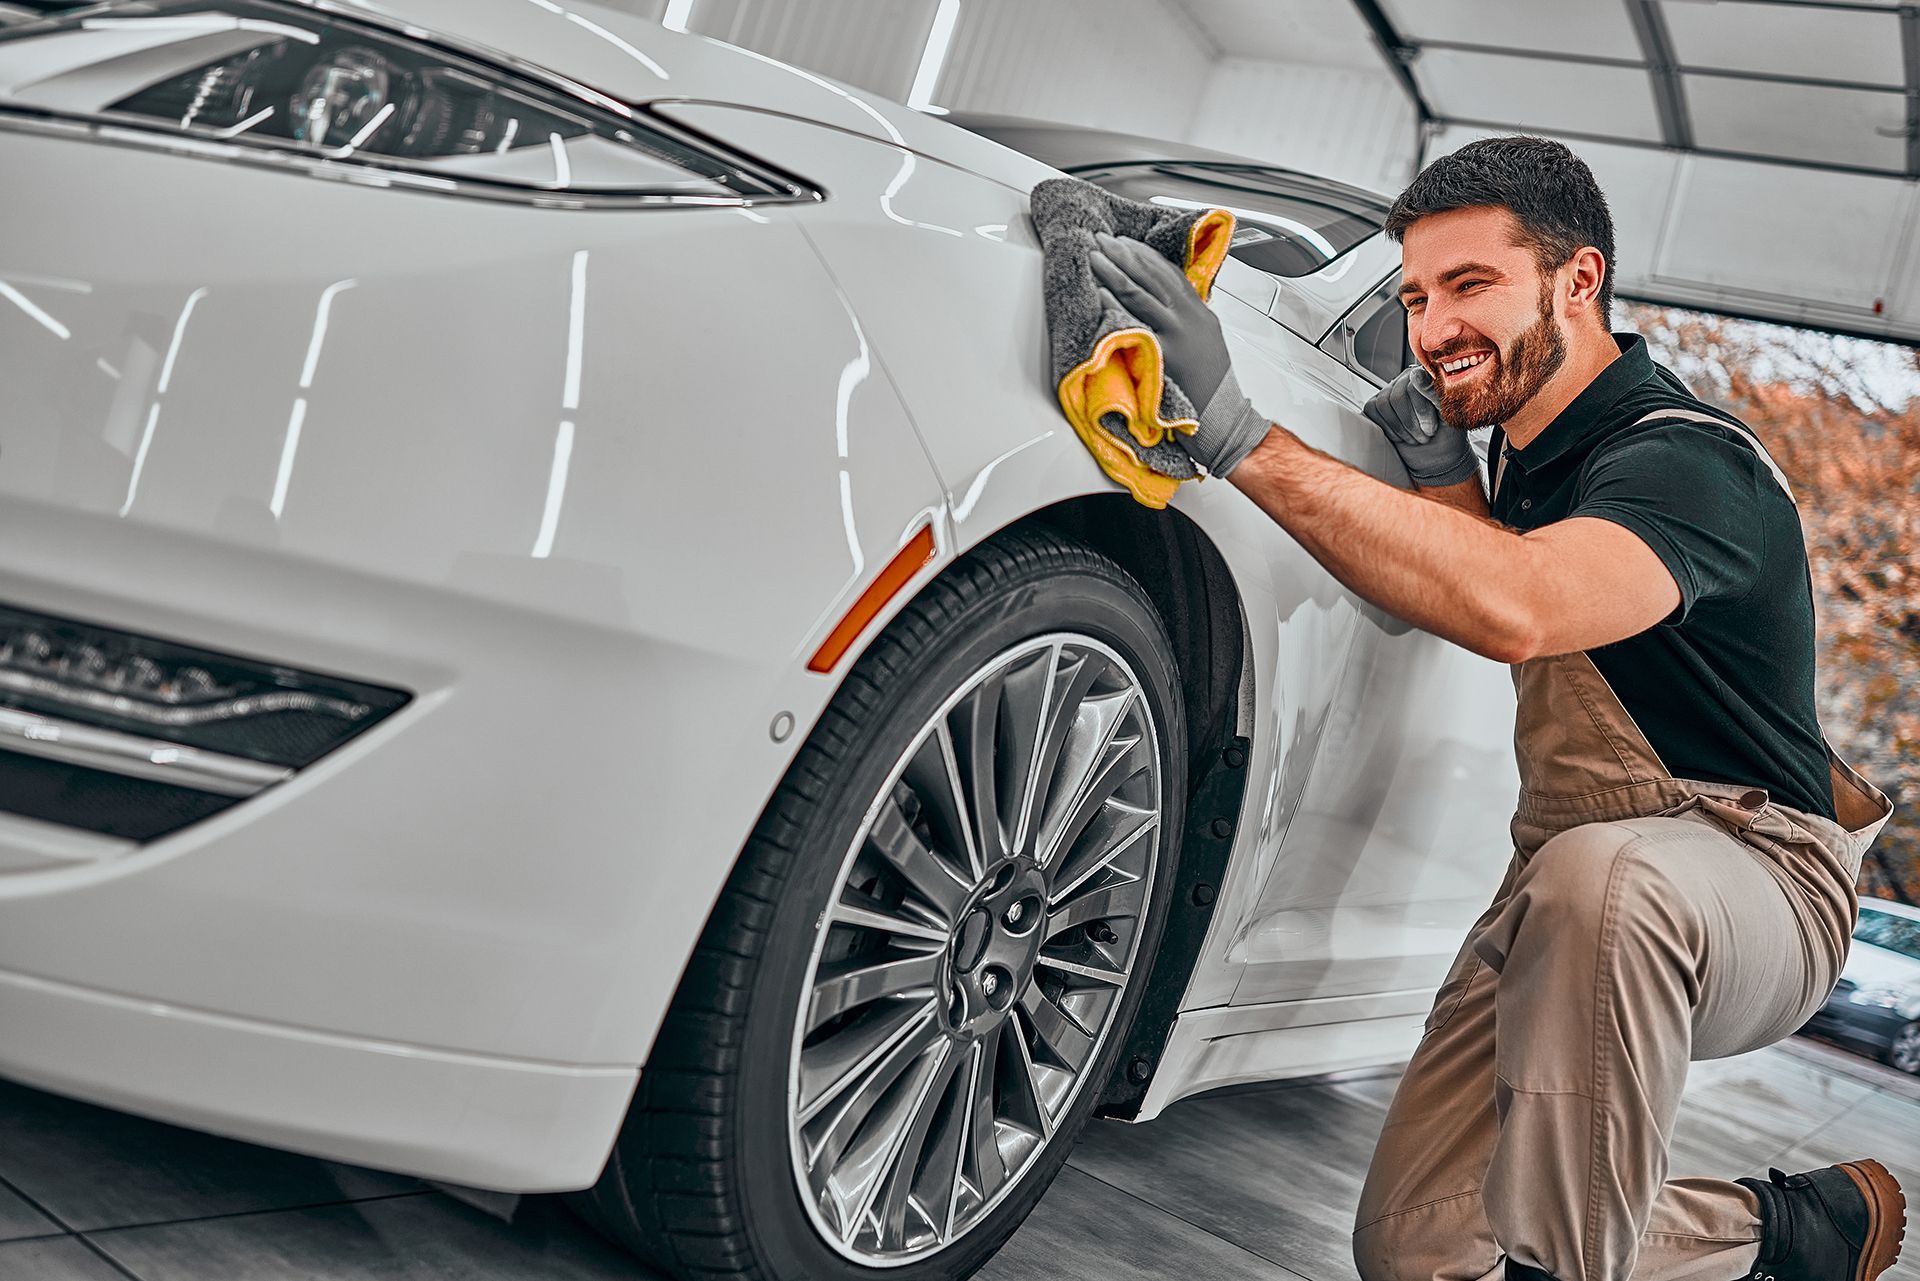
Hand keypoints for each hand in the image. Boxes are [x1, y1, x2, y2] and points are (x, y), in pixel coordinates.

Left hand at [1089, 231, 1267, 477]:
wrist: (1224, 419)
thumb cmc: (1211, 388)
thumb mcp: (1206, 344)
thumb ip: (1187, 322)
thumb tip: (1163, 306)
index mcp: (1200, 314)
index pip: (1170, 273)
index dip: (1144, 254)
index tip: (1124, 242)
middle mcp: (1191, 318)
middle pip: (1154, 276)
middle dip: (1125, 254)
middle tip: (1101, 239)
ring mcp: (1178, 334)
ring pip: (1142, 292)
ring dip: (1115, 270)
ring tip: (1095, 255)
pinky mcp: (1165, 354)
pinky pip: (1135, 323)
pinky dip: (1117, 304)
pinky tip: (1101, 291)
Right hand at [1362, 365, 1478, 487]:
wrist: (1436, 455)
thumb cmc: (1445, 433)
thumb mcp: (1446, 412)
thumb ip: (1432, 390)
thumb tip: (1416, 373)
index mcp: (1426, 377)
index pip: (1414, 384)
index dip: (1421, 409)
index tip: (1432, 428)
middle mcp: (1405, 380)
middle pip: (1397, 396)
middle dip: (1411, 422)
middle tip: (1425, 435)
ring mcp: (1389, 392)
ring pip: (1384, 404)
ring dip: (1400, 427)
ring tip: (1415, 437)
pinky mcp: (1375, 406)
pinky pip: (1372, 410)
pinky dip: (1388, 428)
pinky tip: (1401, 435)